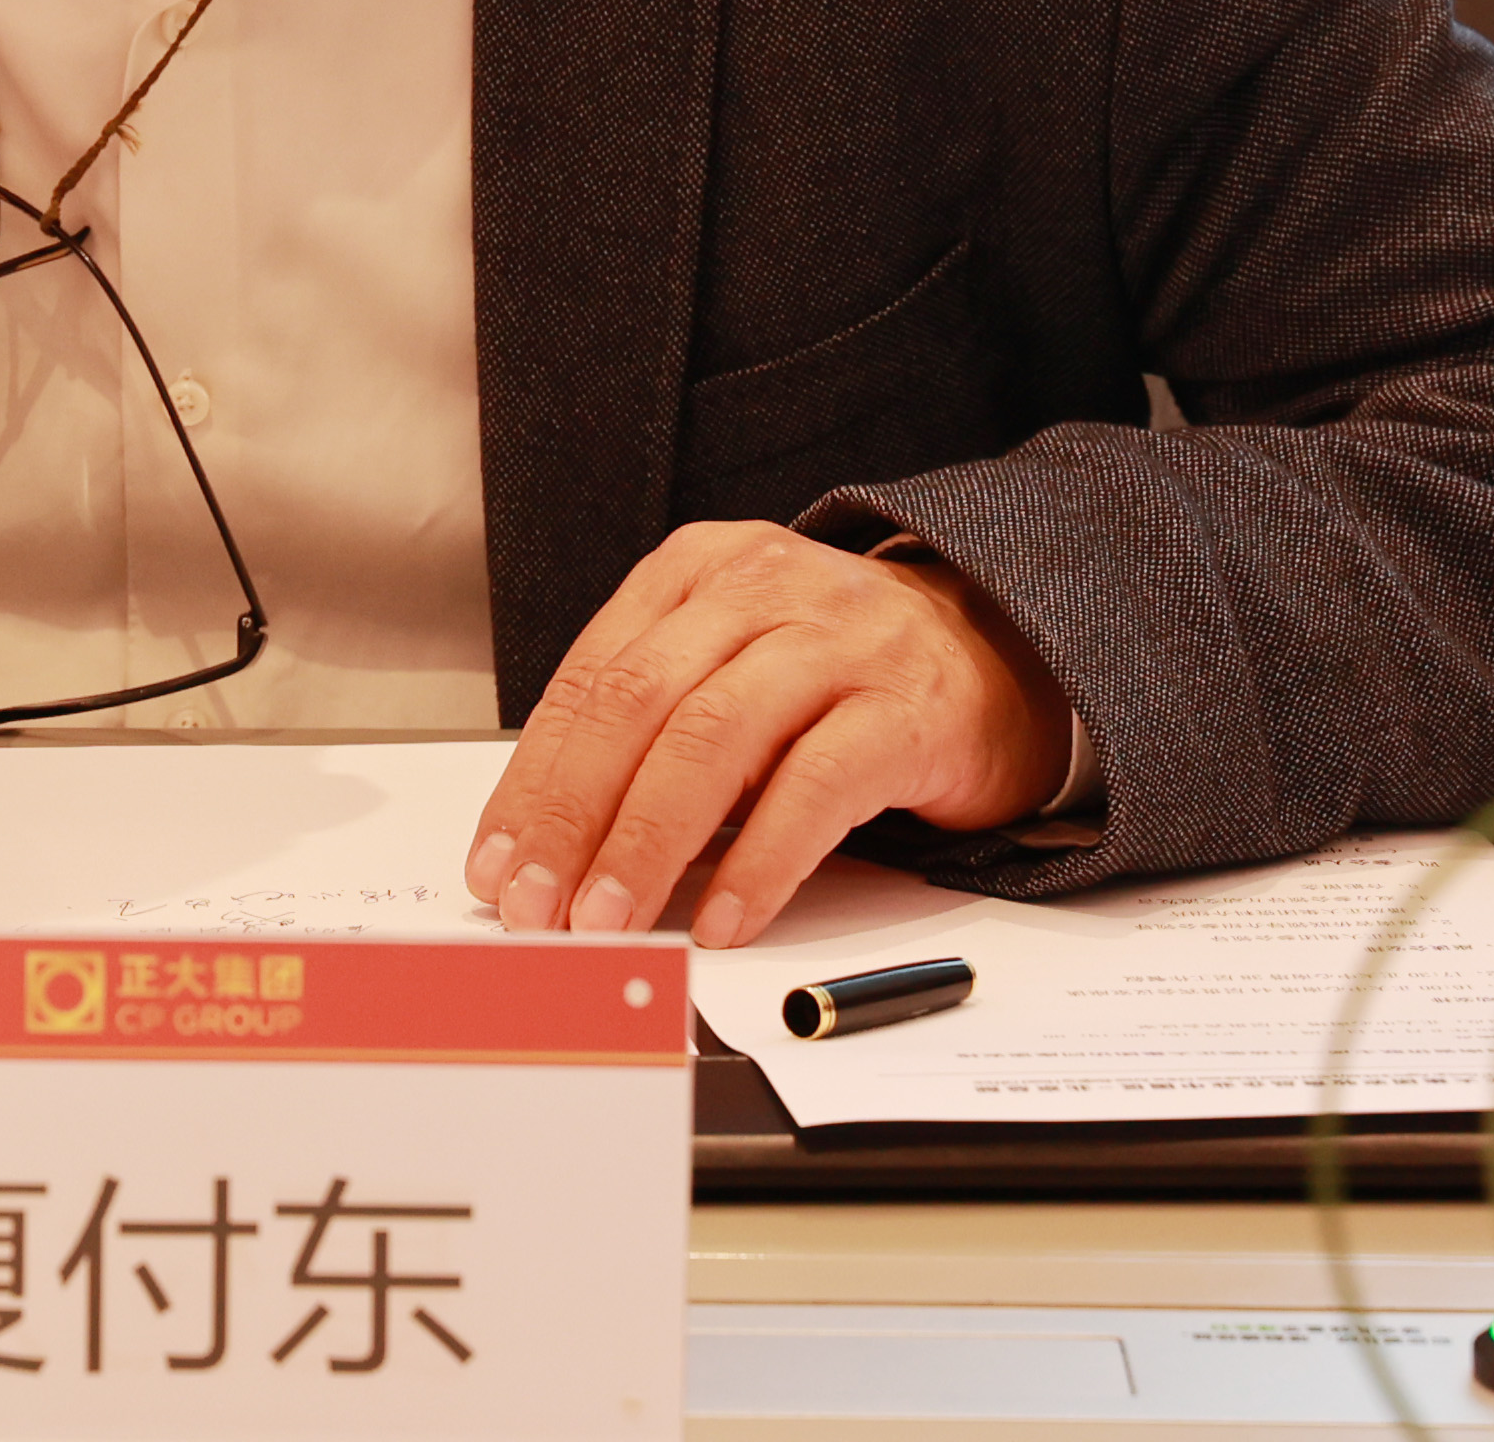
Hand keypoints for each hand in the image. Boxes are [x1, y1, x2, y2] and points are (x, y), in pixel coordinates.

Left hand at [462, 523, 1070, 945]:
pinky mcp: (906, 707)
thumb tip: (551, 846)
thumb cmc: (840, 675)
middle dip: (570, 815)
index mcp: (698, 571)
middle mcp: (761, 589)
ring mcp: (838, 641)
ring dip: (645, 844)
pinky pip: (814, 789)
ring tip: (608, 922)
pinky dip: (758, 863)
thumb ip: (652, 731)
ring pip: (713, 741)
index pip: (590, 678)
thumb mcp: (732, 669)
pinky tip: (722, 917)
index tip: (494, 864)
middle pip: (636, 703)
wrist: (999, 649)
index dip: (533, 780)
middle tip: (534, 906)